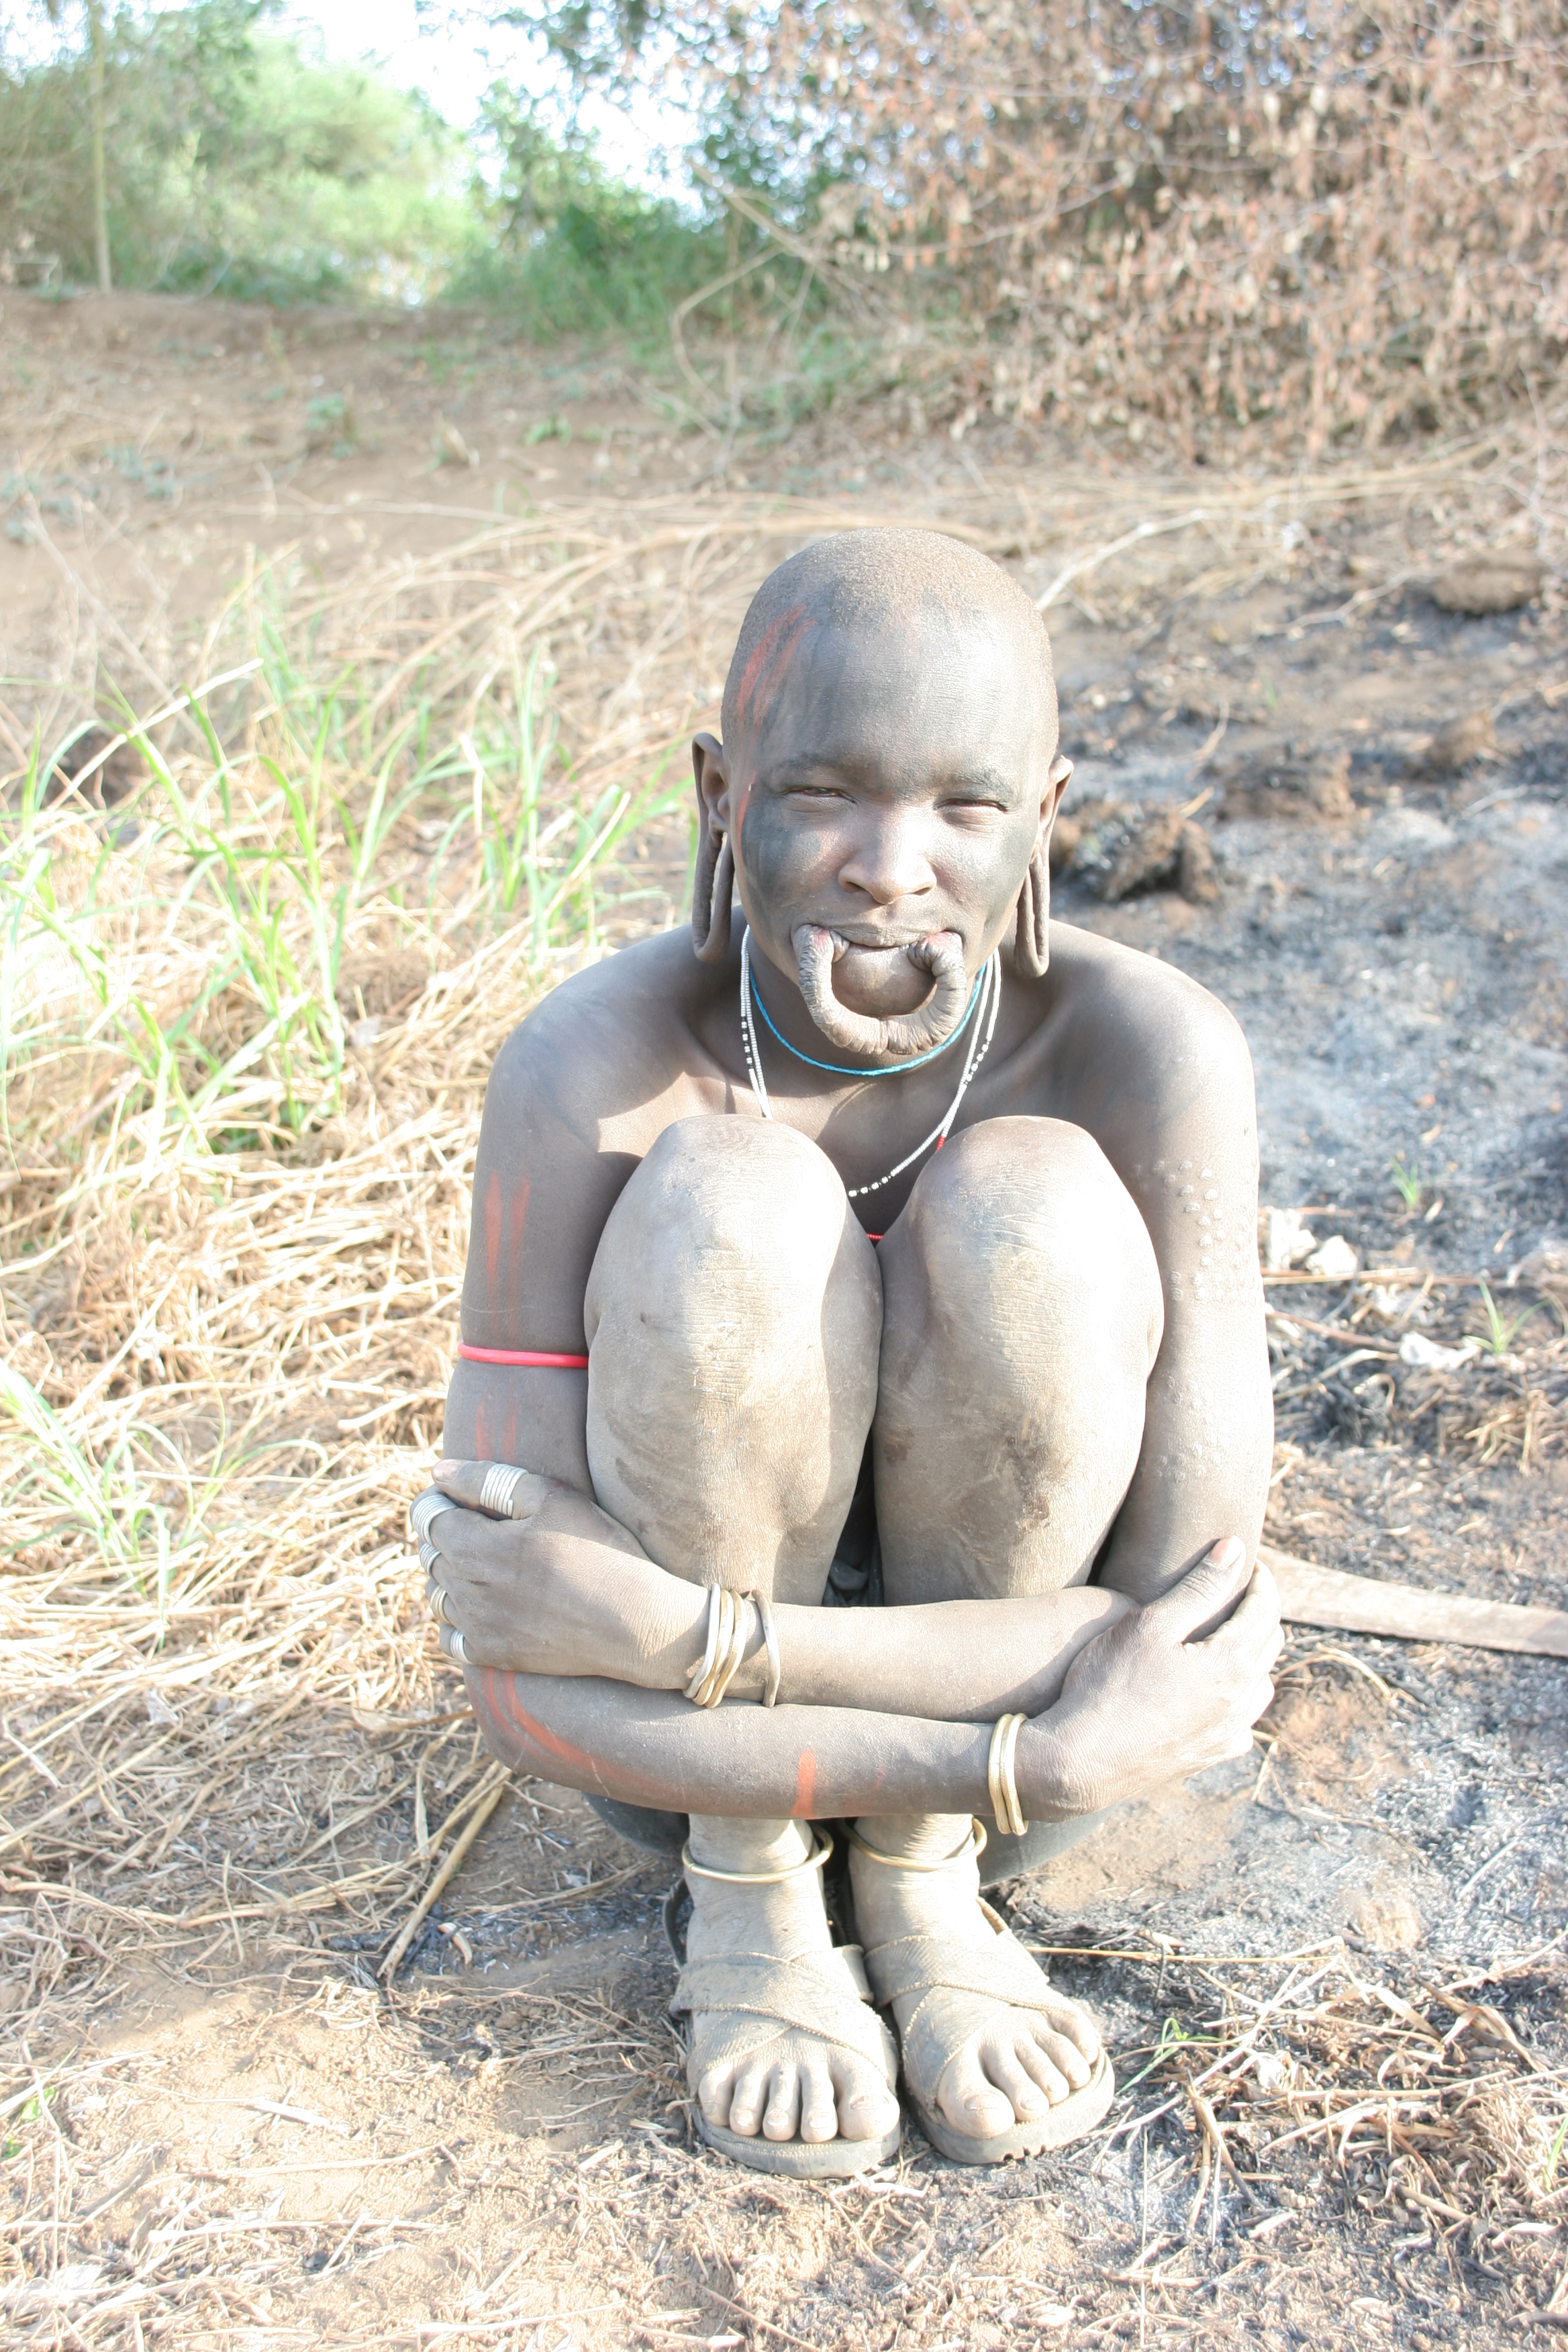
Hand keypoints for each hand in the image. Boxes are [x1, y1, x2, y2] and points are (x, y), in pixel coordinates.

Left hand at [412, 1459, 705, 1684]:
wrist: (633, 1621)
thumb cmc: (598, 1550)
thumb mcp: (551, 1498)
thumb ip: (488, 1480)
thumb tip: (438, 1473)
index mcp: (474, 1546)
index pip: (425, 1517)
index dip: (434, 1500)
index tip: (452, 1495)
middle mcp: (466, 1590)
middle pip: (428, 1555)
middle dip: (441, 1533)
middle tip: (474, 1522)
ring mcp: (478, 1627)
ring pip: (436, 1595)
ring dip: (446, 1575)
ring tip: (478, 1560)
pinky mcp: (493, 1655)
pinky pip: (449, 1638)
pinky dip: (454, 1619)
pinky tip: (479, 1605)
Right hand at [1021, 1538, 1280, 1816]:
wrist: (1080, 1763)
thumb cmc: (1108, 1685)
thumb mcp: (1150, 1624)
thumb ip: (1198, 1587)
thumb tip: (1236, 1549)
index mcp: (1233, 1664)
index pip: (1266, 1609)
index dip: (1259, 1580)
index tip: (1247, 1561)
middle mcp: (1242, 1703)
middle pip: (1269, 1645)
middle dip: (1259, 1612)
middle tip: (1237, 1590)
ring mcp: (1228, 1735)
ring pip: (1260, 1686)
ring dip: (1253, 1655)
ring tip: (1228, 1634)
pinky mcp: (1209, 1757)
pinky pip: (1241, 1721)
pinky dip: (1238, 1696)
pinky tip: (1215, 1691)